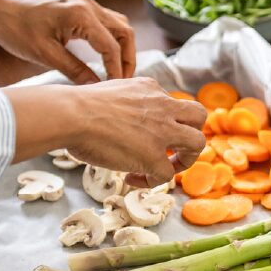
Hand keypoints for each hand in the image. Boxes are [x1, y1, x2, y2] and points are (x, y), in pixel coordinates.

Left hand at [0, 0, 135, 83]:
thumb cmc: (14, 28)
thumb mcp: (44, 55)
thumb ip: (75, 70)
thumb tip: (96, 88)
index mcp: (80, 16)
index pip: (112, 47)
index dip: (117, 70)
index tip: (115, 89)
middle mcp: (88, 5)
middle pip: (125, 32)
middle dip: (128, 58)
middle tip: (122, 81)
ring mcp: (84, 2)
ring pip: (118, 24)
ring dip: (122, 47)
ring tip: (116, 70)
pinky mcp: (78, 4)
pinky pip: (105, 21)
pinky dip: (111, 39)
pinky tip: (103, 56)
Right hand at [5, 77, 206, 185]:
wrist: (72, 115)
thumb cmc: (77, 106)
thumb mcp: (109, 92)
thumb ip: (124, 103)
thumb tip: (115, 119)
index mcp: (150, 89)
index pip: (172, 103)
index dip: (166, 120)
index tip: (147, 133)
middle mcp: (162, 106)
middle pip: (198, 116)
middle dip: (189, 134)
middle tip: (171, 150)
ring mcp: (162, 131)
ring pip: (197, 143)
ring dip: (184, 159)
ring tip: (163, 168)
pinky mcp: (153, 156)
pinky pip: (167, 174)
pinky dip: (152, 181)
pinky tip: (131, 178)